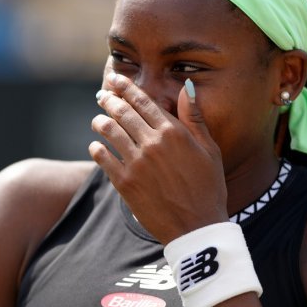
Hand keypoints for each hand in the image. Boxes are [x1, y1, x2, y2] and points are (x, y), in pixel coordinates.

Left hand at [88, 73, 227, 243]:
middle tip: (102, 96)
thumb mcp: (210, 150)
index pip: (143, 102)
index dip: (126, 88)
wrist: (197, 227)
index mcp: (174, 133)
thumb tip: (186, 86)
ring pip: (109, 132)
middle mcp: (153, 144)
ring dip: (100, 122)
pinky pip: (102, 158)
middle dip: (109, 101)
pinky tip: (96, 145)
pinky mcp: (124, 182)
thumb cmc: (208, 187)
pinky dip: (96, 148)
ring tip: (97, 121)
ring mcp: (136, 163)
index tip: (115, 79)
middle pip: (122, 113)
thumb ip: (194, 117)